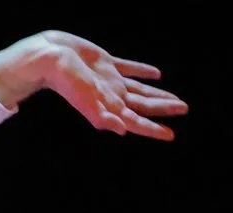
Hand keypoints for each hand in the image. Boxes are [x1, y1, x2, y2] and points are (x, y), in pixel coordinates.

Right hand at [0, 32, 187, 138]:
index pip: (137, 122)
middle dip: (164, 108)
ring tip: (174, 99)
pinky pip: (130, 69)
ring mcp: (111, 81)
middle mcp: (113, 97)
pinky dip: (143, 72)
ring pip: (140, 90)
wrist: (49, 57)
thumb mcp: (85, 100)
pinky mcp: (106, 64)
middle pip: (144, 106)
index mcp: (110, 107)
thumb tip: (122, 131)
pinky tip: (156, 74)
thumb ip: (103, 117)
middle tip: (183, 109)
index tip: (171, 135)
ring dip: (157, 94)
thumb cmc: (65, 81)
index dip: (154, 129)